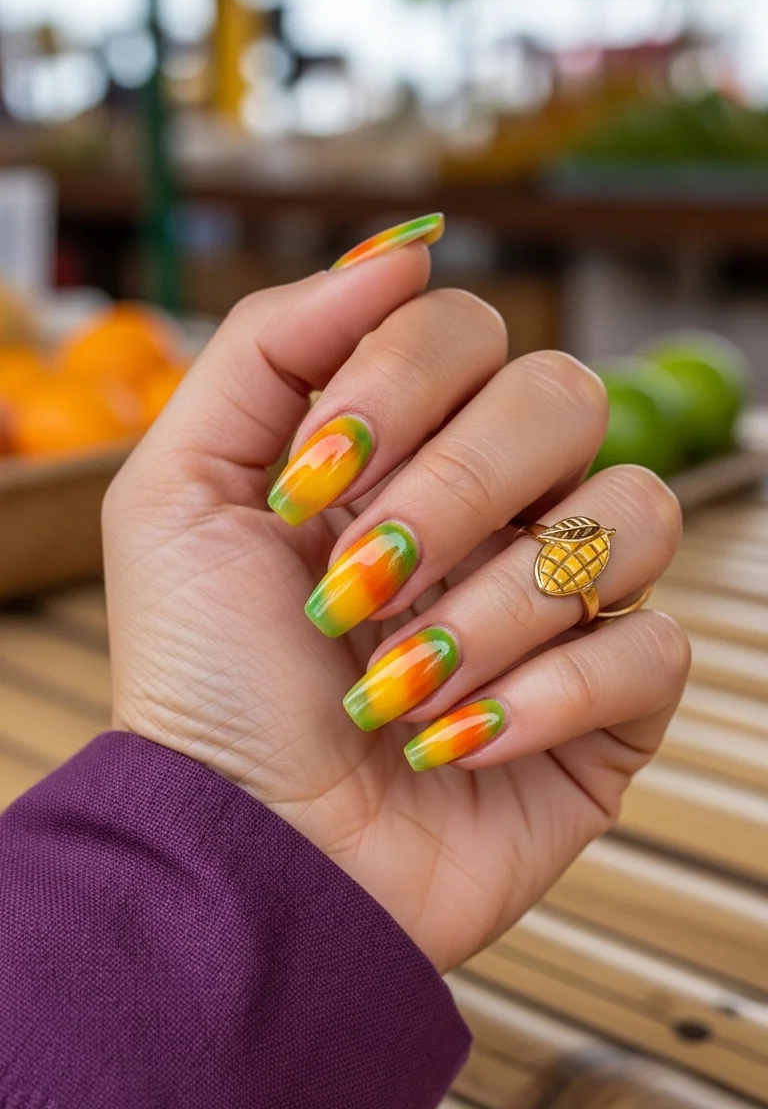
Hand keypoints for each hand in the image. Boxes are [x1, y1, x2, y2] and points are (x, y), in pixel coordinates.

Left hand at [104, 233, 688, 971]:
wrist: (246, 857)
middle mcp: (496, 512)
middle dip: (449, 495)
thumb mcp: (179, 495)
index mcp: (403, 452)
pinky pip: (652, 649)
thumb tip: (402, 251)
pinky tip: (454, 744)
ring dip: (494, 609)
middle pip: (566, 400)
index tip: (311, 484)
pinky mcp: (610, 708)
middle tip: (358, 588)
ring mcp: (561, 605)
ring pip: (630, 518)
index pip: (470, 331)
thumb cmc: (205, 688)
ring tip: (397, 685)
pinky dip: (546, 699)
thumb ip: (270, 345)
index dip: (399, 388)